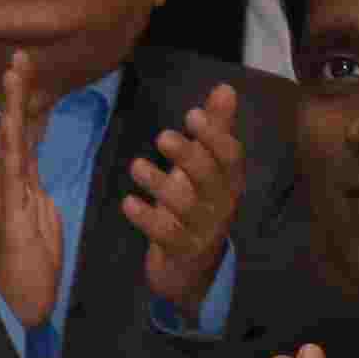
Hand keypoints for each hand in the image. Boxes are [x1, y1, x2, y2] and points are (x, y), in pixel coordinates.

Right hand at [0, 47, 74, 339]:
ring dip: (11, 110)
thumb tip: (35, 176)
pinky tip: (13, 123)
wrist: (22, 304)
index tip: (31, 73)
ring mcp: (2, 199)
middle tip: (20, 57)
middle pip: (10, 130)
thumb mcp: (42, 221)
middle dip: (15, 94)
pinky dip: (11, 146)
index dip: (25, 103)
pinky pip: (10, 174)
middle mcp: (3, 186)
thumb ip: (36, 195)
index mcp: (15, 185)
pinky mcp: (7, 215)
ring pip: (7, 145)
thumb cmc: (33, 267)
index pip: (21, 136)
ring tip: (15, 77)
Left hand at [109, 80, 247, 313]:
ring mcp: (203, 230)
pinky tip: (127, 203)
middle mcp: (221, 204)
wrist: (191, 269)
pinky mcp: (182, 251)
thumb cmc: (197, 206)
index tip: (191, 114)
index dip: (213, 135)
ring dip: (159, 183)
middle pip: (209, 177)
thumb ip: (215, 129)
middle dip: (187, 155)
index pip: (230, 155)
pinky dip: (145, 218)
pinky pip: (165, 234)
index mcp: (229, 180)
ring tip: (136, 166)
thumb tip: (225, 88)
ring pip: (184, 204)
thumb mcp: (205, 167)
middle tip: (162, 137)